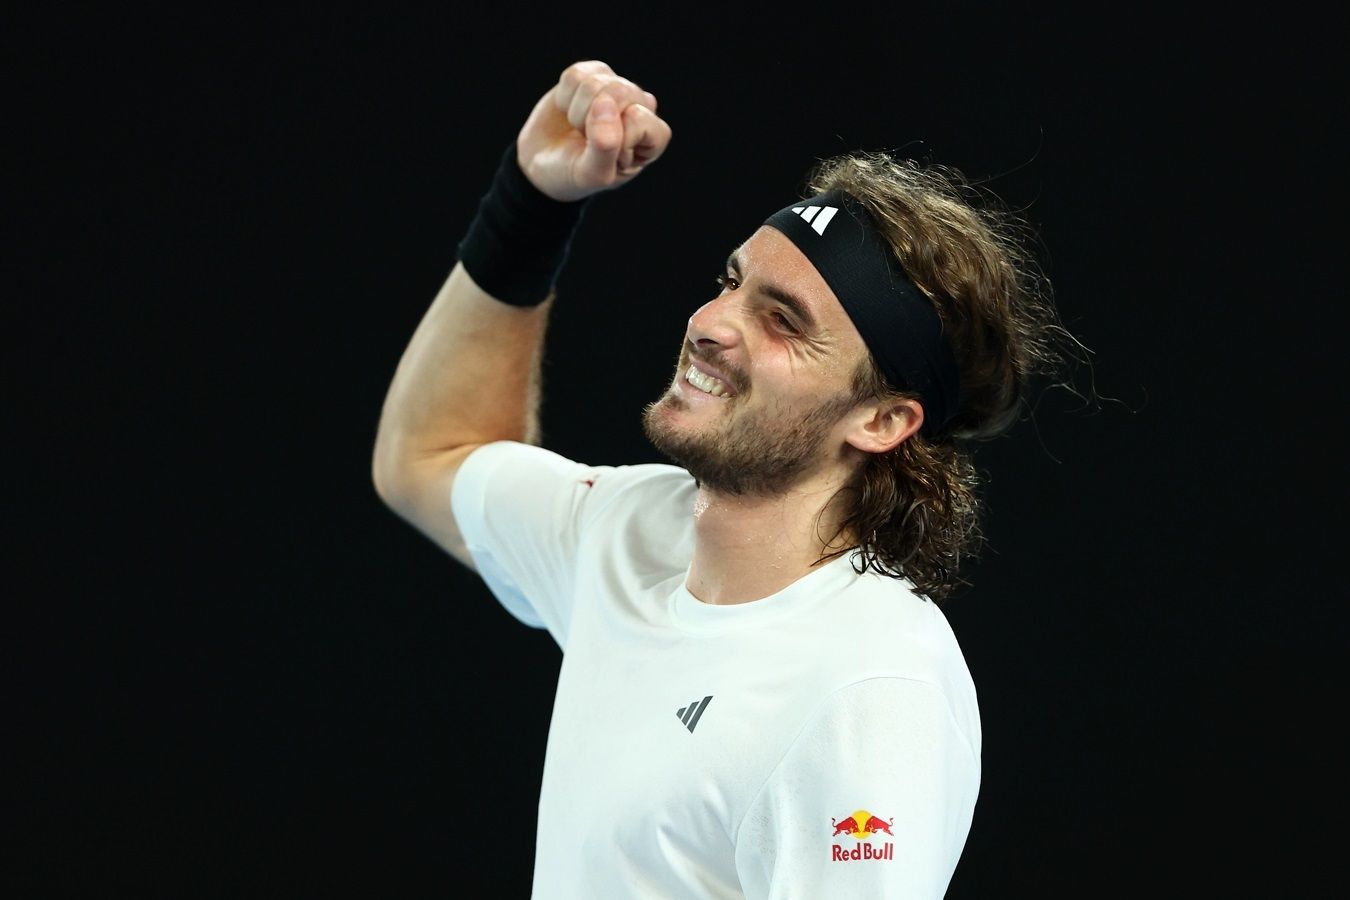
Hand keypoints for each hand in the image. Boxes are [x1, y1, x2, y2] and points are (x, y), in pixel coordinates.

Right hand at [516, 60, 672, 201]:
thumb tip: (605, 102)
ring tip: (579, 129)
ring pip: (596, 81)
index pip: (638, 119)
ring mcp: (617, 88)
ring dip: (576, 111)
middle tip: (586, 140)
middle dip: (591, 120)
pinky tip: (569, 111)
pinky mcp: (592, 75)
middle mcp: (641, 108)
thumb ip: (605, 147)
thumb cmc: (573, 175)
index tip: (602, 157)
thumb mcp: (592, 175)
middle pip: (620, 92)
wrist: (541, 165)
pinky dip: (564, 97)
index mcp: (653, 138)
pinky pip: (575, 74)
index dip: (612, 139)